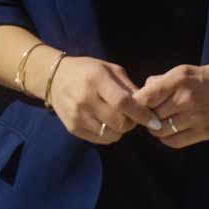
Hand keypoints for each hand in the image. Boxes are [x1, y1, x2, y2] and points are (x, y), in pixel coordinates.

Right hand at [45, 55, 162, 144]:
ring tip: (117, 118)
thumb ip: (128, 87)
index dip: (142, 114)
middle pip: (119, 122)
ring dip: (120, 130)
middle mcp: (85, 98)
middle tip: (132, 116)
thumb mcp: (110, 69)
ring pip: (111, 134)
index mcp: (96, 79)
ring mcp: (77, 115)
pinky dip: (108, 134)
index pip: (123, 103)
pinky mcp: (72, 128)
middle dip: (132, 123)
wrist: (54, 78)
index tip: (155, 121)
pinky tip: (105, 122)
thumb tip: (147, 107)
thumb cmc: (87, 71)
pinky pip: (100, 139)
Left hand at [132, 62, 208, 148]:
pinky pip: (176, 142)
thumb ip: (165, 81)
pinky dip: (167, 139)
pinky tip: (171, 132)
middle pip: (151, 115)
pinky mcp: (206, 131)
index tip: (138, 105)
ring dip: (156, 128)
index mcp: (179, 79)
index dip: (137, 104)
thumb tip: (145, 88)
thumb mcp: (188, 70)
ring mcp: (196, 116)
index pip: (144, 97)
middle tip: (149, 115)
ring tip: (160, 123)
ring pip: (161, 130)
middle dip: (147, 116)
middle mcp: (185, 97)